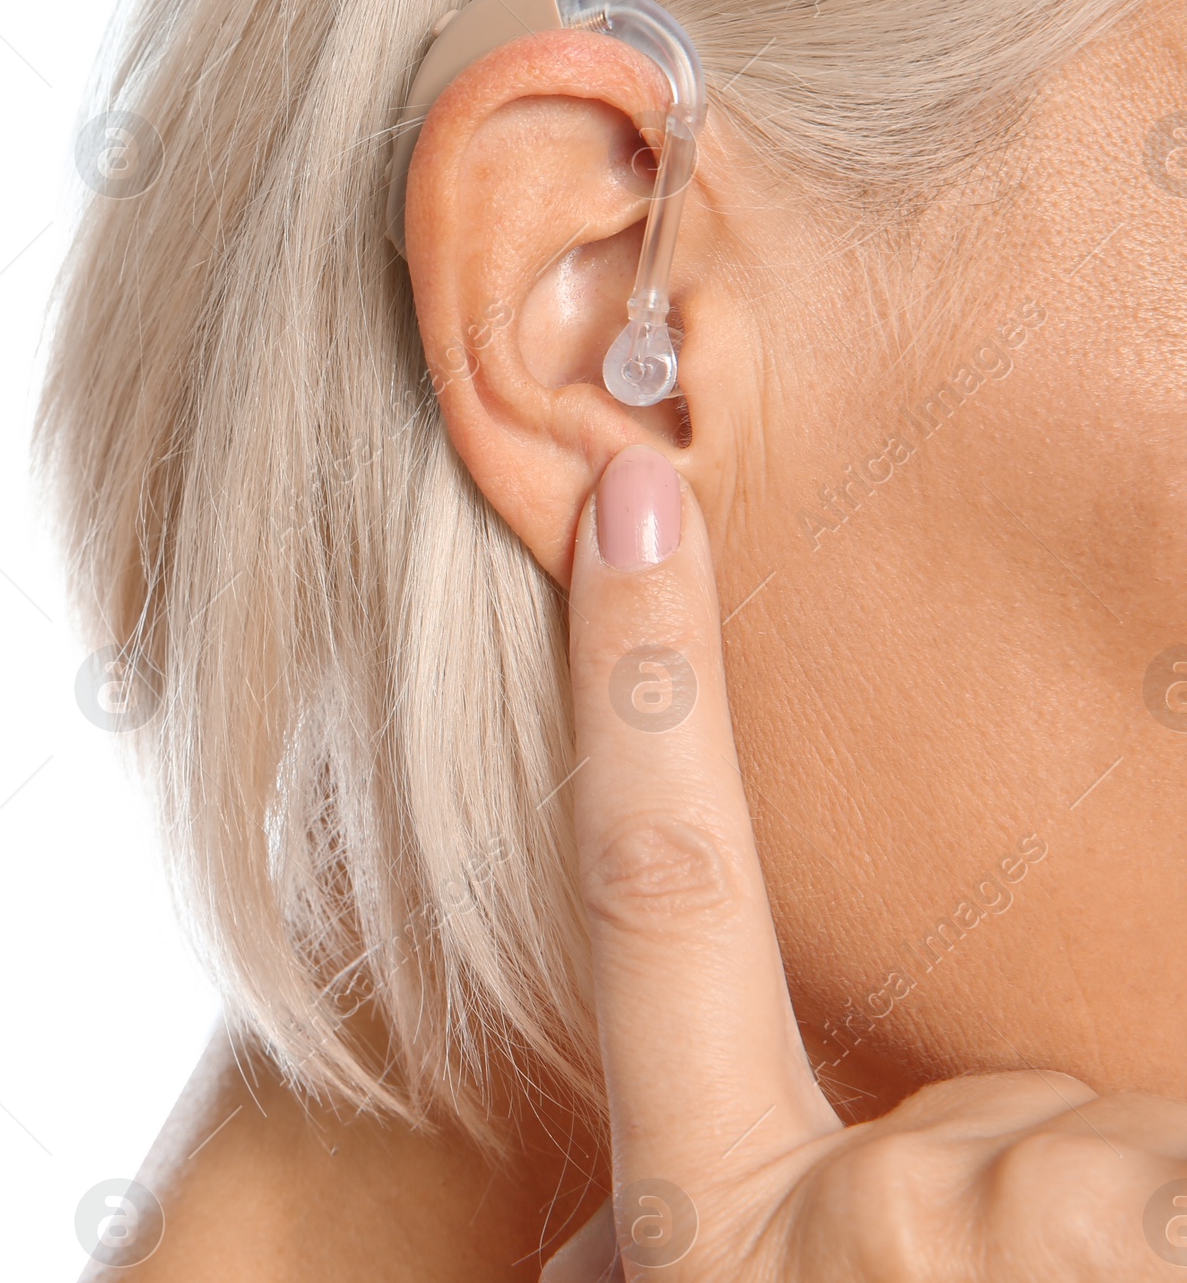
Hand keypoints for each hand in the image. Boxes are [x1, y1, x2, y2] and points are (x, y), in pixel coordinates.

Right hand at [541, 443, 1186, 1280]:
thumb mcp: (737, 1282)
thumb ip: (719, 1187)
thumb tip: (581, 1219)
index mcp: (713, 1222)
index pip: (656, 891)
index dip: (637, 683)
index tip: (635, 503)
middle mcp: (849, 1234)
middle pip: (988, 1098)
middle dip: (1036, 1175)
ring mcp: (1011, 1248)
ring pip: (1116, 1144)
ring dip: (1128, 1217)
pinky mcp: (1153, 1245)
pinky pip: (1185, 1156)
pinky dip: (1175, 1193)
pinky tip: (1130, 1265)